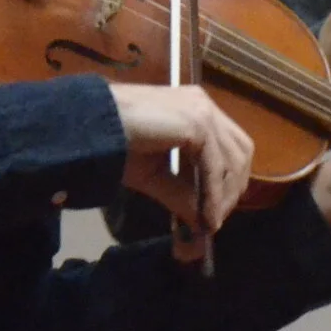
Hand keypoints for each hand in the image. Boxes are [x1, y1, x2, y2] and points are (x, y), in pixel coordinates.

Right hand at [112, 84, 255, 263]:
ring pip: (232, 159)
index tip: (219, 208)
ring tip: (209, 222)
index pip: (231, 144)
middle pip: (240, 149)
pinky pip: (215, 165)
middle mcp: (204, 104)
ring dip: (223, 196)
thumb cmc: (116, 146)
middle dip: (234, 187)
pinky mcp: (196, 122)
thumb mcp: (156, 175)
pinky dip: (213, 194)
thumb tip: (205, 225)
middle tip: (217, 218)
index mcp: (196, 108)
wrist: (90, 128)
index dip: (231, 177)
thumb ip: (183, 194)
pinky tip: (205, 216)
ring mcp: (202, 110)